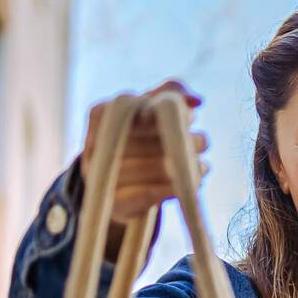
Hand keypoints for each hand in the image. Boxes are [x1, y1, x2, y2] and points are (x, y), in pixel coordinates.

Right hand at [81, 79, 210, 256]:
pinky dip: (175, 187)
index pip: (134, 107)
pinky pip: (149, 193)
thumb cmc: (139, 141)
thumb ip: (170, 93)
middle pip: (147, 139)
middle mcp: (94, 145)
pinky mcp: (114, 205)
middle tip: (203, 141)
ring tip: (203, 164)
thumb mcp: (149, 111)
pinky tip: (194, 182)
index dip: (166, 113)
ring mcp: (101, 177)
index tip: (191, 117)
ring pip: (153, 167)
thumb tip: (196, 99)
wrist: (119, 190)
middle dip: (181, 140)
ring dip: (185, 165)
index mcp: (100, 115)